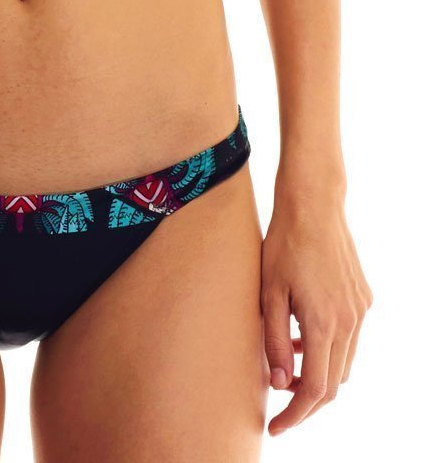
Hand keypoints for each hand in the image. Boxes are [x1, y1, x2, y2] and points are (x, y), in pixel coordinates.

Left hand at [261, 185, 371, 435]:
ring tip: (286, 366)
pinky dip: (328, 349)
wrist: (314, 204)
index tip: (275, 427)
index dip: (295, 415)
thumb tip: (281, 384)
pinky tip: (302, 336)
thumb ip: (275, 341)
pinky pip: (348, 338)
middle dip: (306, 401)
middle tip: (278, 406)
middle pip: (333, 383)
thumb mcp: (269, 293)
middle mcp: (349, 322)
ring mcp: (360, 310)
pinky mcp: (363, 298)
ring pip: (343, 362)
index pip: (315, 390)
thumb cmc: (283, 244)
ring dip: (318, 373)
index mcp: (324, 324)